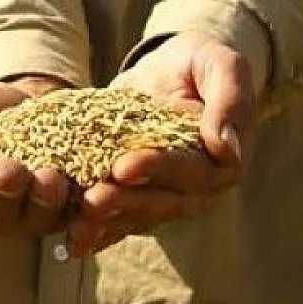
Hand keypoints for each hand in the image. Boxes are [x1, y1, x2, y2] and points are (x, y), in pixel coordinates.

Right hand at [0, 77, 73, 239]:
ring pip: (34, 220)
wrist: (32, 101)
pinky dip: (79, 208)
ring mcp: (30, 216)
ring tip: (48, 177)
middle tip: (9, 169)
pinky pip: (73, 217)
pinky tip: (82, 188)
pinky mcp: (66, 211)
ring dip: (42, 202)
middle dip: (2, 192)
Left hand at [63, 32, 254, 257]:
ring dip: (108, 223)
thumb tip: (227, 149)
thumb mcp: (222, 66)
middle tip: (92, 201)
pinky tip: (72, 241)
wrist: (173, 67)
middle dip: (125, 203)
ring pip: (138, 215)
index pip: (190, 171)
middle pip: (161, 202)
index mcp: (222, 161)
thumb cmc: (202, 62)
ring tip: (77, 224)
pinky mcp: (137, 193)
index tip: (124, 166)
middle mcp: (196, 187)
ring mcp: (165, 194)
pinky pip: (120, 217)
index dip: (158, 170)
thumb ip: (230, 101)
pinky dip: (98, 230)